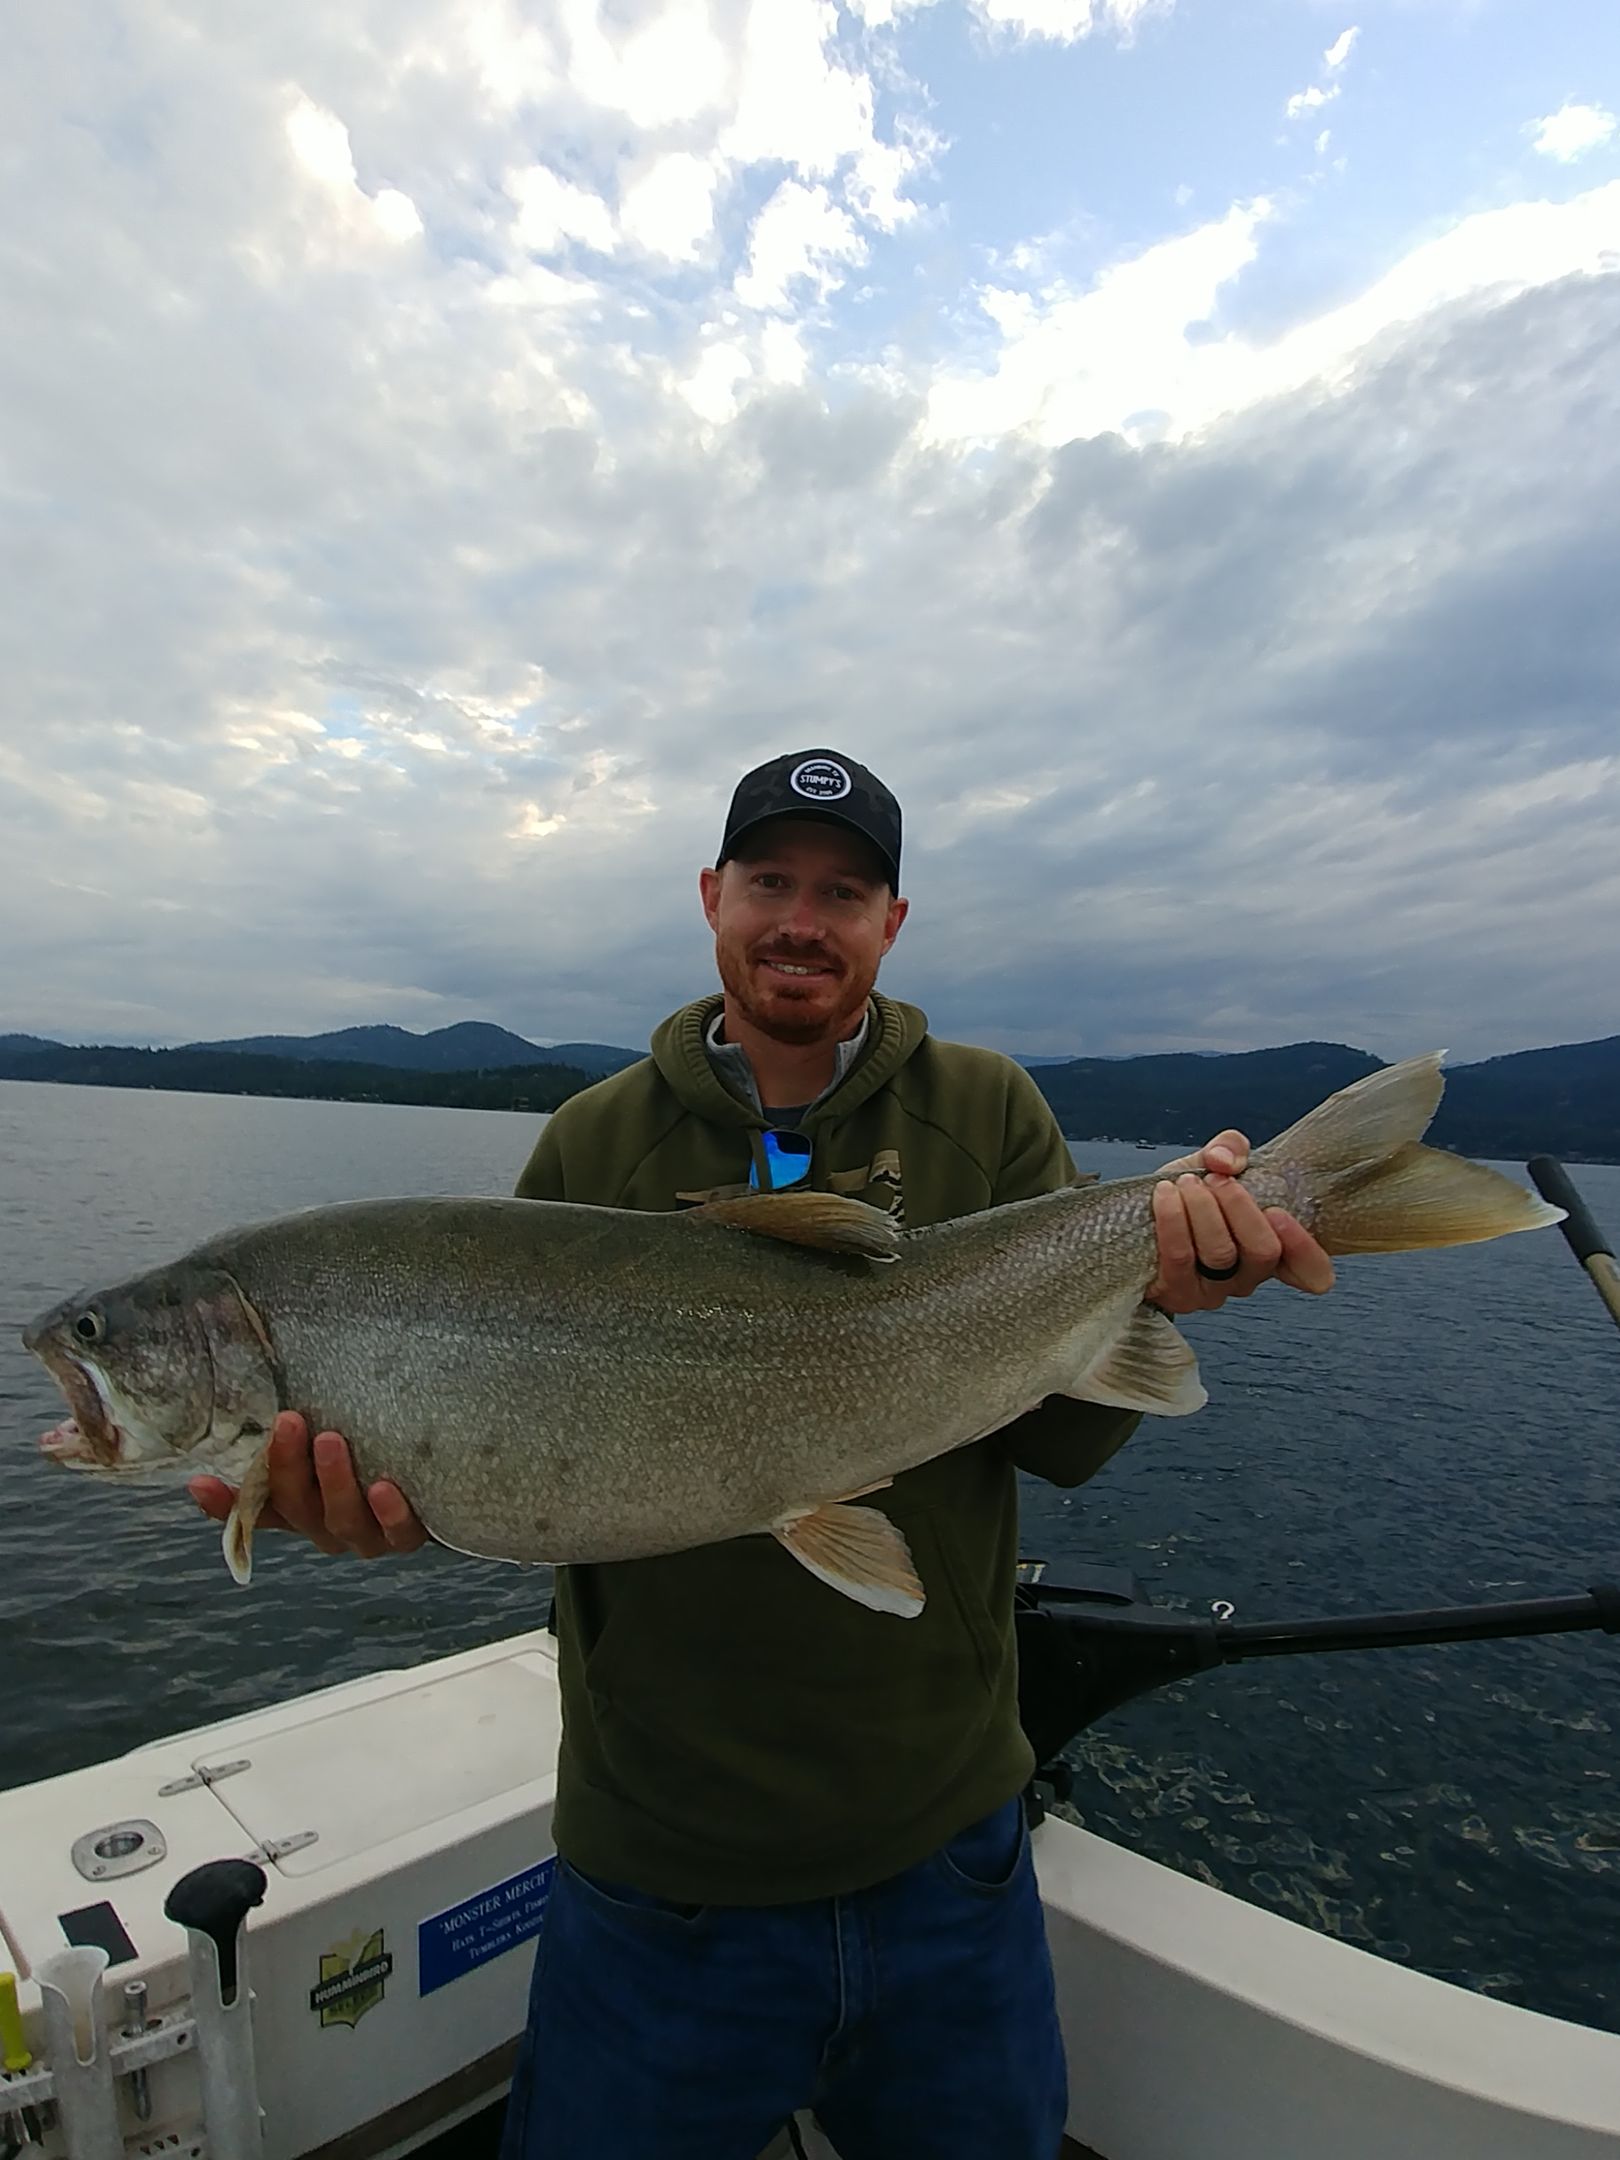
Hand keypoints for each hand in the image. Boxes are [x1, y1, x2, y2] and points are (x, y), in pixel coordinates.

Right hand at [188, 1411, 426, 1558]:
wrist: (445, 1479)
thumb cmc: (374, 1445)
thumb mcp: (331, 1434)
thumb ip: (298, 1419)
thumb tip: (247, 1361)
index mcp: (301, 1508)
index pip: (253, 1508)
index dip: (223, 1504)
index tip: (200, 1481)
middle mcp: (328, 1526)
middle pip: (298, 1507)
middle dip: (288, 1466)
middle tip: (288, 1421)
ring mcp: (367, 1535)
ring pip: (341, 1520)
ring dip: (334, 1482)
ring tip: (332, 1441)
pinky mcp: (409, 1535)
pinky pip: (398, 1533)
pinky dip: (389, 1514)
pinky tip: (385, 1488)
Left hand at [1147, 1129, 1334, 1314]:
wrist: (1135, 1220)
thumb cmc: (1186, 1196)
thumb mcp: (1213, 1165)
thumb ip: (1231, 1149)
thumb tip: (1225, 1158)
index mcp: (1271, 1250)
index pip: (1312, 1272)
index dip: (1306, 1249)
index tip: (1280, 1214)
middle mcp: (1247, 1277)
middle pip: (1263, 1253)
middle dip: (1241, 1207)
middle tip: (1218, 1180)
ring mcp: (1212, 1291)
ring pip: (1221, 1253)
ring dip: (1204, 1208)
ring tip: (1187, 1182)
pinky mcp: (1176, 1294)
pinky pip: (1180, 1257)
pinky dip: (1173, 1219)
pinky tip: (1165, 1193)